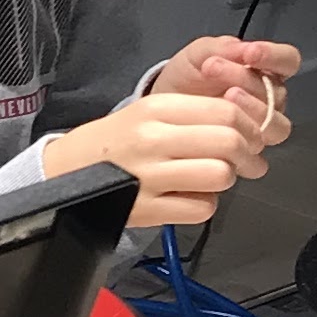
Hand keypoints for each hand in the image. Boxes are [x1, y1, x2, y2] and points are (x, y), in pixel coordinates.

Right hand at [45, 90, 274, 230]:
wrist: (64, 171)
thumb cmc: (114, 142)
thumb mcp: (148, 112)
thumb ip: (194, 113)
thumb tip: (245, 127)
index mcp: (156, 108)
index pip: (226, 110)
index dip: (251, 125)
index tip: (252, 135)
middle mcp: (153, 139)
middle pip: (229, 141)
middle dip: (248, 154)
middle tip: (248, 161)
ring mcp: (149, 176)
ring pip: (219, 175)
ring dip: (226, 179)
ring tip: (215, 179)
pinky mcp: (147, 209)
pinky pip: (200, 208)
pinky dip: (204, 205)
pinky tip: (191, 197)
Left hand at [154, 34, 300, 139]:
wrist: (162, 107)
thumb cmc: (186, 79)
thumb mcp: (198, 53)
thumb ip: (223, 47)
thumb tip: (244, 49)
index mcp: (265, 71)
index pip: (289, 61)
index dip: (275, 56)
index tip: (250, 53)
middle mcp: (269, 101)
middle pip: (277, 94)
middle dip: (245, 78)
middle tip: (212, 67)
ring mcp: (260, 128)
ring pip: (275, 125)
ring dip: (249, 109)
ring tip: (221, 96)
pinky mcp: (246, 153)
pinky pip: (257, 150)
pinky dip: (240, 138)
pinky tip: (217, 127)